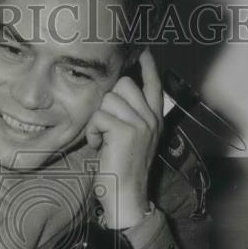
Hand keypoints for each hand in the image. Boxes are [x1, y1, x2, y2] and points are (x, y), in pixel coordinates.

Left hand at [85, 49, 162, 228]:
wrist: (127, 198)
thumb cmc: (123, 172)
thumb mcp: (133, 142)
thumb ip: (130, 119)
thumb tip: (113, 99)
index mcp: (155, 119)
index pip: (154, 85)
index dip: (148, 66)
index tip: (144, 50)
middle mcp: (151, 118)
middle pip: (123, 84)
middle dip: (107, 102)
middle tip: (105, 127)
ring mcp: (141, 123)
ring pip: (108, 99)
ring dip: (97, 120)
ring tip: (101, 140)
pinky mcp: (126, 130)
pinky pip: (99, 116)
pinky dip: (92, 132)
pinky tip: (98, 146)